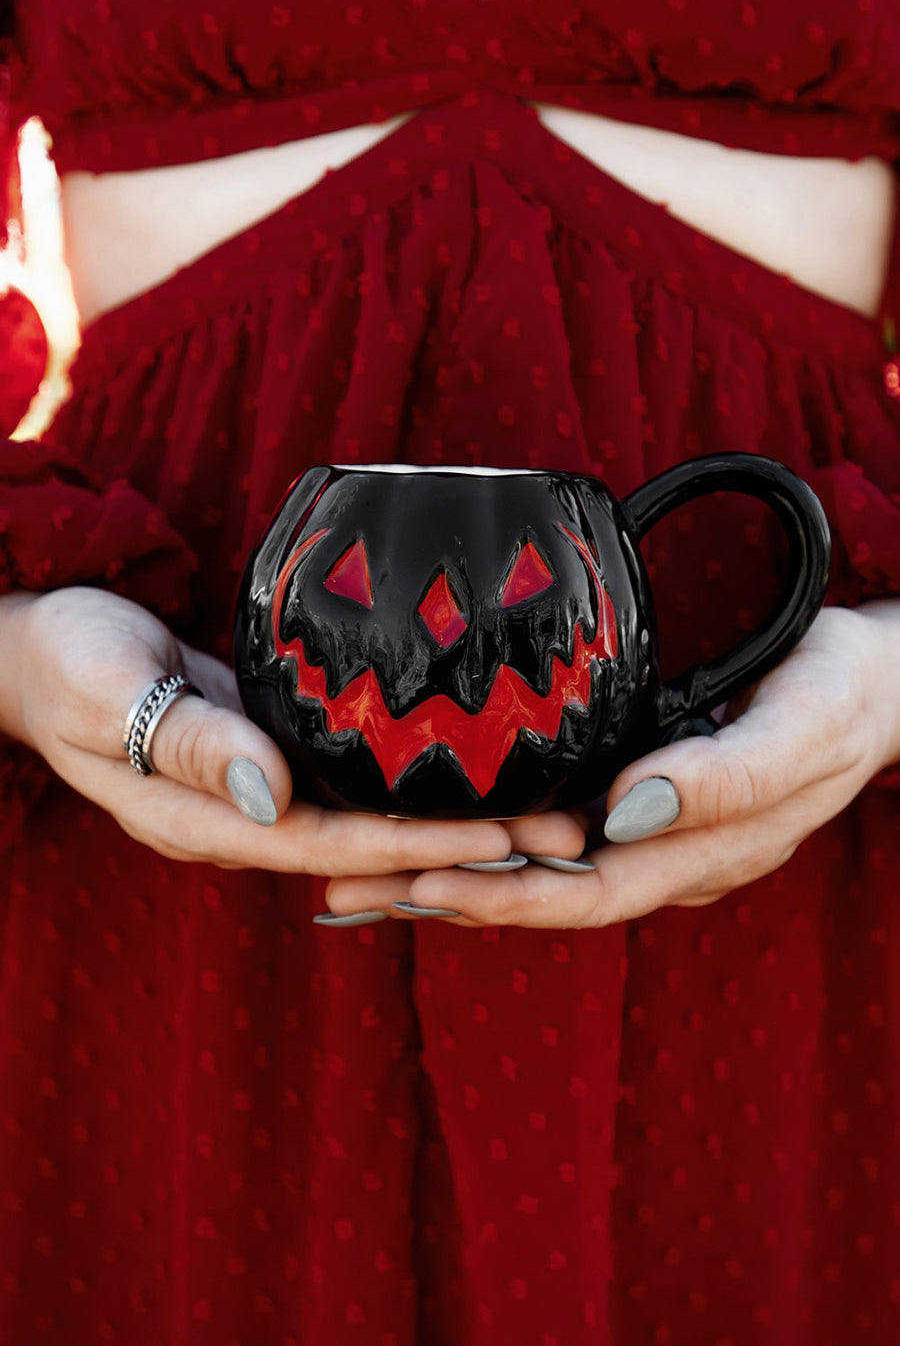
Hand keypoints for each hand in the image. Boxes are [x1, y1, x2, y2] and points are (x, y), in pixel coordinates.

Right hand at [3, 586, 583, 875]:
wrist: (37, 649)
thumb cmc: (66, 661)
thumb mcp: (112, 692)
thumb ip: (188, 742)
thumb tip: (270, 796)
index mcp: (207, 819)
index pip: (335, 844)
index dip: (422, 846)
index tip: (505, 842)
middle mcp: (244, 818)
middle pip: (374, 848)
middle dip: (466, 849)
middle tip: (567, 836)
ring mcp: (260, 791)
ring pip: (374, 820)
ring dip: (458, 822)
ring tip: (548, 812)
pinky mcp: (272, 753)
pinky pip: (356, 783)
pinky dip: (418, 784)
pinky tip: (472, 771)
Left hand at [323, 603, 899, 926]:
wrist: (873, 685)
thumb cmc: (839, 696)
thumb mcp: (801, 726)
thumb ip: (725, 775)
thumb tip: (628, 812)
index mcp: (699, 854)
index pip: (585, 894)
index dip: (501, 895)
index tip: (417, 880)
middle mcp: (663, 855)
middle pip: (540, 891)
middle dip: (447, 897)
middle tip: (346, 890)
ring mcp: (648, 829)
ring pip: (536, 865)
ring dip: (453, 871)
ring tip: (360, 871)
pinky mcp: (635, 794)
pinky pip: (550, 827)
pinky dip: (487, 832)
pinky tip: (434, 821)